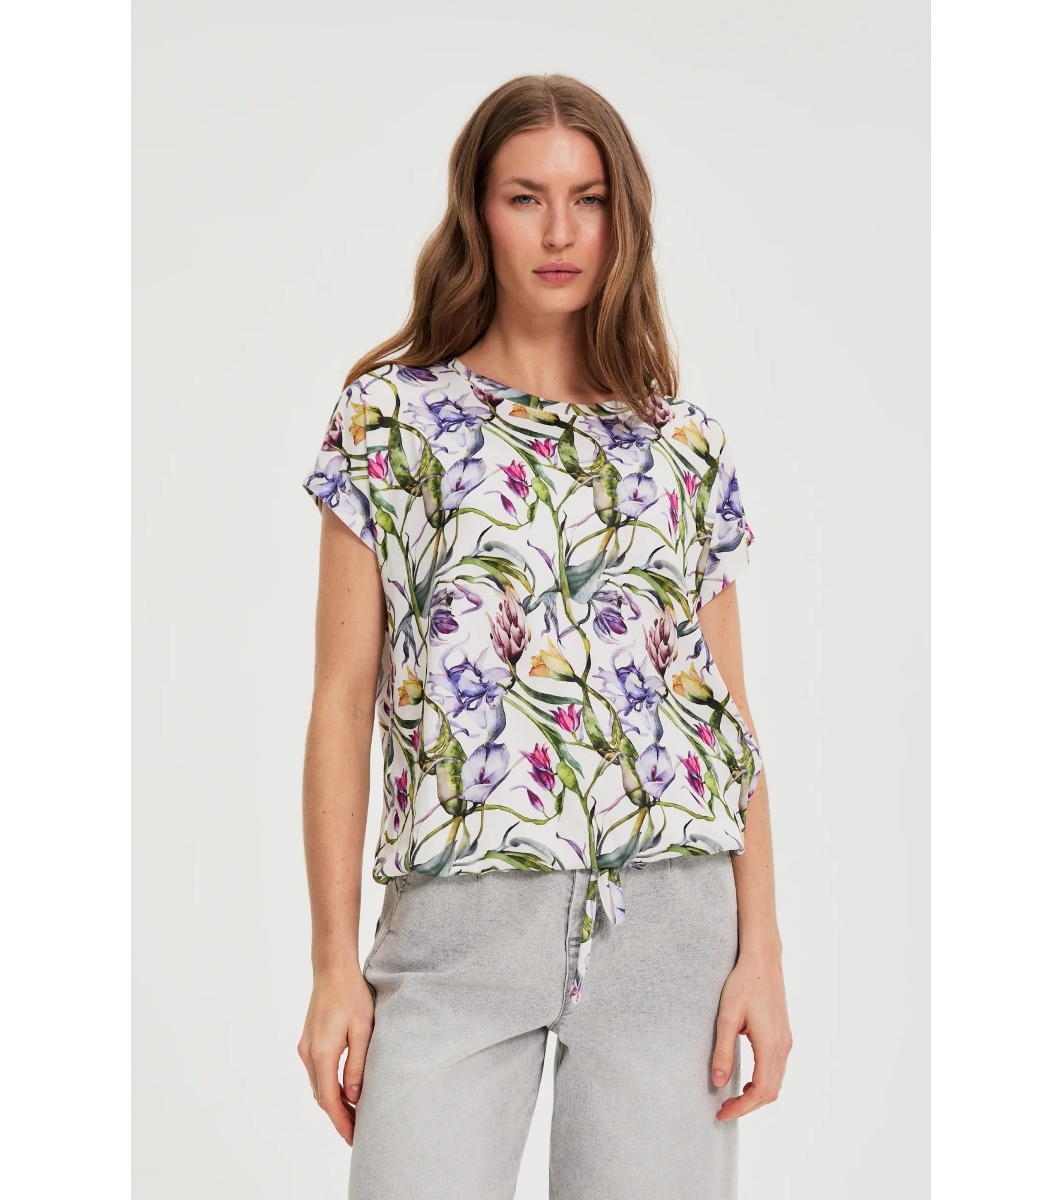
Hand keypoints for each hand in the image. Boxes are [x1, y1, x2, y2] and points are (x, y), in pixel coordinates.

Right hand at [297, 967, 375, 1144]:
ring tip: (355, 1117)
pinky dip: (329, 1087)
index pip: (330, 1100)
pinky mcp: (308, 1042)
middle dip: (338, 1117)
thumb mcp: (362, 1031)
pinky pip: (318, 1073)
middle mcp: (308, 1054)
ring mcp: (305, 1048)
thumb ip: (357, 1065)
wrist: (333, 970)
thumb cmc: (352, 996)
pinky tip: (344, 1091)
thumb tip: (354, 1098)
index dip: (341, 1122)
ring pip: (319, 1086)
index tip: (353, 1139)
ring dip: (334, 1103)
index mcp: (322, 1053)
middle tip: (358, 1134)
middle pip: (322, 1097)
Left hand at [711, 948, 791, 1120]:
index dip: (742, 1107)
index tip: (722, 1112)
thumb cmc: (742, 984)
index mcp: (770, 1045)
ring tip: (732, 1100)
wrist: (762, 960)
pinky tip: (746, 1083)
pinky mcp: (783, 1036)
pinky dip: (763, 1084)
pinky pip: (776, 1070)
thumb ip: (723, 1051)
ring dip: (756, 1097)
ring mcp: (786, 1042)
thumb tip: (718, 1083)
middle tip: (723, 1111)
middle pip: (771, 1092)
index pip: (760, 1091)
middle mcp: (783, 1047)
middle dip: (748, 1106)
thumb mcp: (726, 1016)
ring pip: (776, 1082)